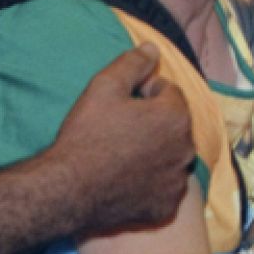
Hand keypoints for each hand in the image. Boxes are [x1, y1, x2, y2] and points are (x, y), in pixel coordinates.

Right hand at [53, 44, 193, 234]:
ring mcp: (178, 180)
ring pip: (171, 156)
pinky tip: (127, 181)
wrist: (66, 190)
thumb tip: (153, 48)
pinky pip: (164, 188)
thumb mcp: (103, 87)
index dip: (144, 94)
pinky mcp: (166, 206)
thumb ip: (132, 64)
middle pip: (174, 125)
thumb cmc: (85, 136)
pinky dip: (152, 184)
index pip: (168, 93)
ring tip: (122, 156)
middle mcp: (187, 148)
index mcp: (177, 115)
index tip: (121, 105)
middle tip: (119, 130)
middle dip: (154, 123)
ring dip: (156, 152)